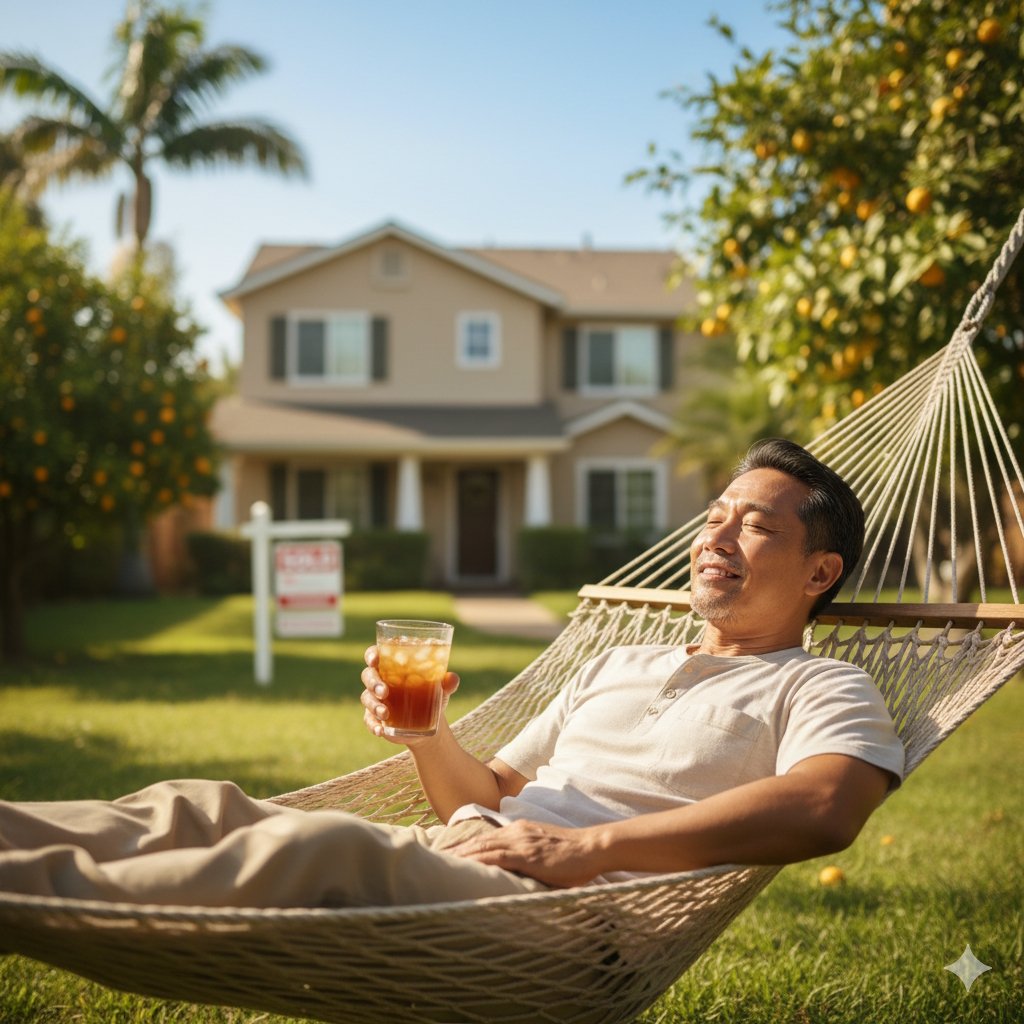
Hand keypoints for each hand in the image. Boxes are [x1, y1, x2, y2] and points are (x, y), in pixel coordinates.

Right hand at [360, 645, 459, 745]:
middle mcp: (380, 680)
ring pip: (367, 698)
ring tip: (386, 714)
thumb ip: (447, 682)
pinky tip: (380, 730)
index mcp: (392, 666)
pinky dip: (372, 725)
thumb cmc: (433, 695)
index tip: (375, 660)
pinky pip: (368, 719)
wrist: (430, 723)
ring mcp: (376, 700)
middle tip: (384, 692)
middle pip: (368, 675)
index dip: (372, 655)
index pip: (376, 654)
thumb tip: (452, 678)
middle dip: (373, 683)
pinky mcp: (375, 718)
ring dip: (374, 705)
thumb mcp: (442, 689)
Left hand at [444, 819, 601, 887]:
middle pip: (479, 841)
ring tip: (441, 862)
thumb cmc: (574, 854)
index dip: (466, 844)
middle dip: (456, 849)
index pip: (487, 838)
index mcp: (520, 830)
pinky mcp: (527, 855)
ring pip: (483, 848)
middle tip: (434, 856)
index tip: (448, 851)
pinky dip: (478, 861)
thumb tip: (518, 870)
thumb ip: (530, 856)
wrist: (593, 847)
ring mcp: (521, 842)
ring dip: (461, 855)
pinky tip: (465, 866)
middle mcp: (517, 832)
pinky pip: (497, 858)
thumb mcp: (546, 851)